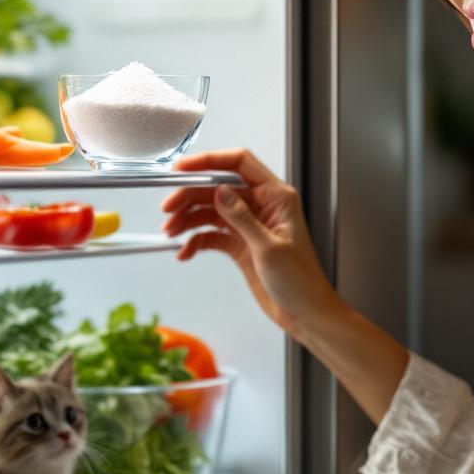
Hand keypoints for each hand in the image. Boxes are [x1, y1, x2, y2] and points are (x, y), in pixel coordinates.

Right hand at [161, 149, 339, 337]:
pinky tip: (185, 251)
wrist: (305, 313)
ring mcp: (249, 224)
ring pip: (211, 210)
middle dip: (190, 195)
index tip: (183, 168)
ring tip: (171, 231)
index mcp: (276, 197)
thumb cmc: (301, 282)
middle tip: (168, 208)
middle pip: (218, 187)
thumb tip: (220, 192)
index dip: (209, 161)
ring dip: (188, 219)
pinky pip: (212, 234)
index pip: (240, 163)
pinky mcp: (240, 243)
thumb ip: (242, 218)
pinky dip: (196, 240)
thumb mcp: (269, 248)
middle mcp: (262, 206)